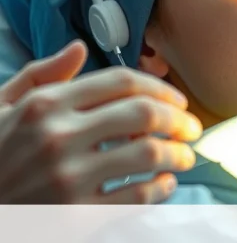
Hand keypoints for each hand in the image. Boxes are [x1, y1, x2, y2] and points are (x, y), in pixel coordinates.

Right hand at [0, 40, 202, 203]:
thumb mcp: (0, 107)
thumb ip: (41, 75)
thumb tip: (79, 47)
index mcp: (44, 104)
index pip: (121, 81)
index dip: (159, 88)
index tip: (177, 100)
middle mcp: (57, 136)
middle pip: (143, 113)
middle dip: (178, 119)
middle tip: (191, 128)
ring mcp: (67, 178)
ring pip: (148, 154)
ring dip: (178, 154)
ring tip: (185, 156)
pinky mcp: (75, 216)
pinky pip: (136, 196)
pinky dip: (161, 188)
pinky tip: (165, 183)